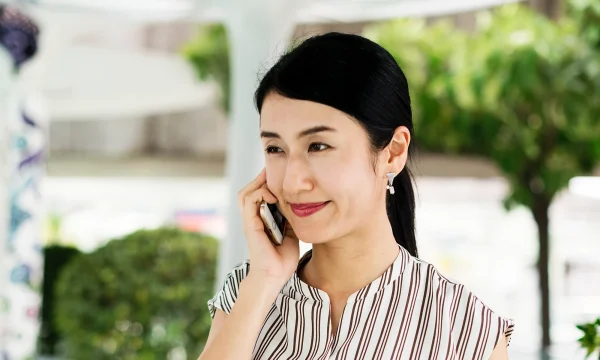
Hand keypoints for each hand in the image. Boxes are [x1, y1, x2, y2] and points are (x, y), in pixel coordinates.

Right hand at [238, 169, 299, 287]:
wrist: (275, 276)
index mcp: (261, 220)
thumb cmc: (282, 259)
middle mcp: (253, 219)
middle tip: (273, 171)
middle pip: (249, 190)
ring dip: (258, 184)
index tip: (280, 173)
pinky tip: (272, 196)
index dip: (266, 182)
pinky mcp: (250, 225)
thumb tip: (300, 205)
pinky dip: (260, 194)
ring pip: (246, 193)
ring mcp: (250, 222)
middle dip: (260, 178)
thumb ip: (291, 219)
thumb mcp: (291, 233)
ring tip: (271, 182)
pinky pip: (250, 202)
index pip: (258, 195)